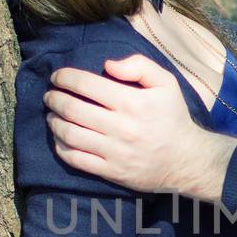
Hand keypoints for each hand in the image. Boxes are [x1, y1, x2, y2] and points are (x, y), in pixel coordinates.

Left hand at [44, 54, 236, 195]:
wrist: (186, 160)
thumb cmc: (173, 117)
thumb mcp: (166, 83)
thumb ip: (140, 66)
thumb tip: (107, 65)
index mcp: (132, 102)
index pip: (87, 85)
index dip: (65, 77)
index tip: (57, 76)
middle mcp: (121, 127)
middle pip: (73, 109)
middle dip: (54, 99)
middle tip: (50, 95)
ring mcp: (115, 152)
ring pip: (70, 134)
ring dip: (54, 122)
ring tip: (52, 115)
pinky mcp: (111, 171)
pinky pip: (76, 159)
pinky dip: (61, 147)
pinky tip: (60, 138)